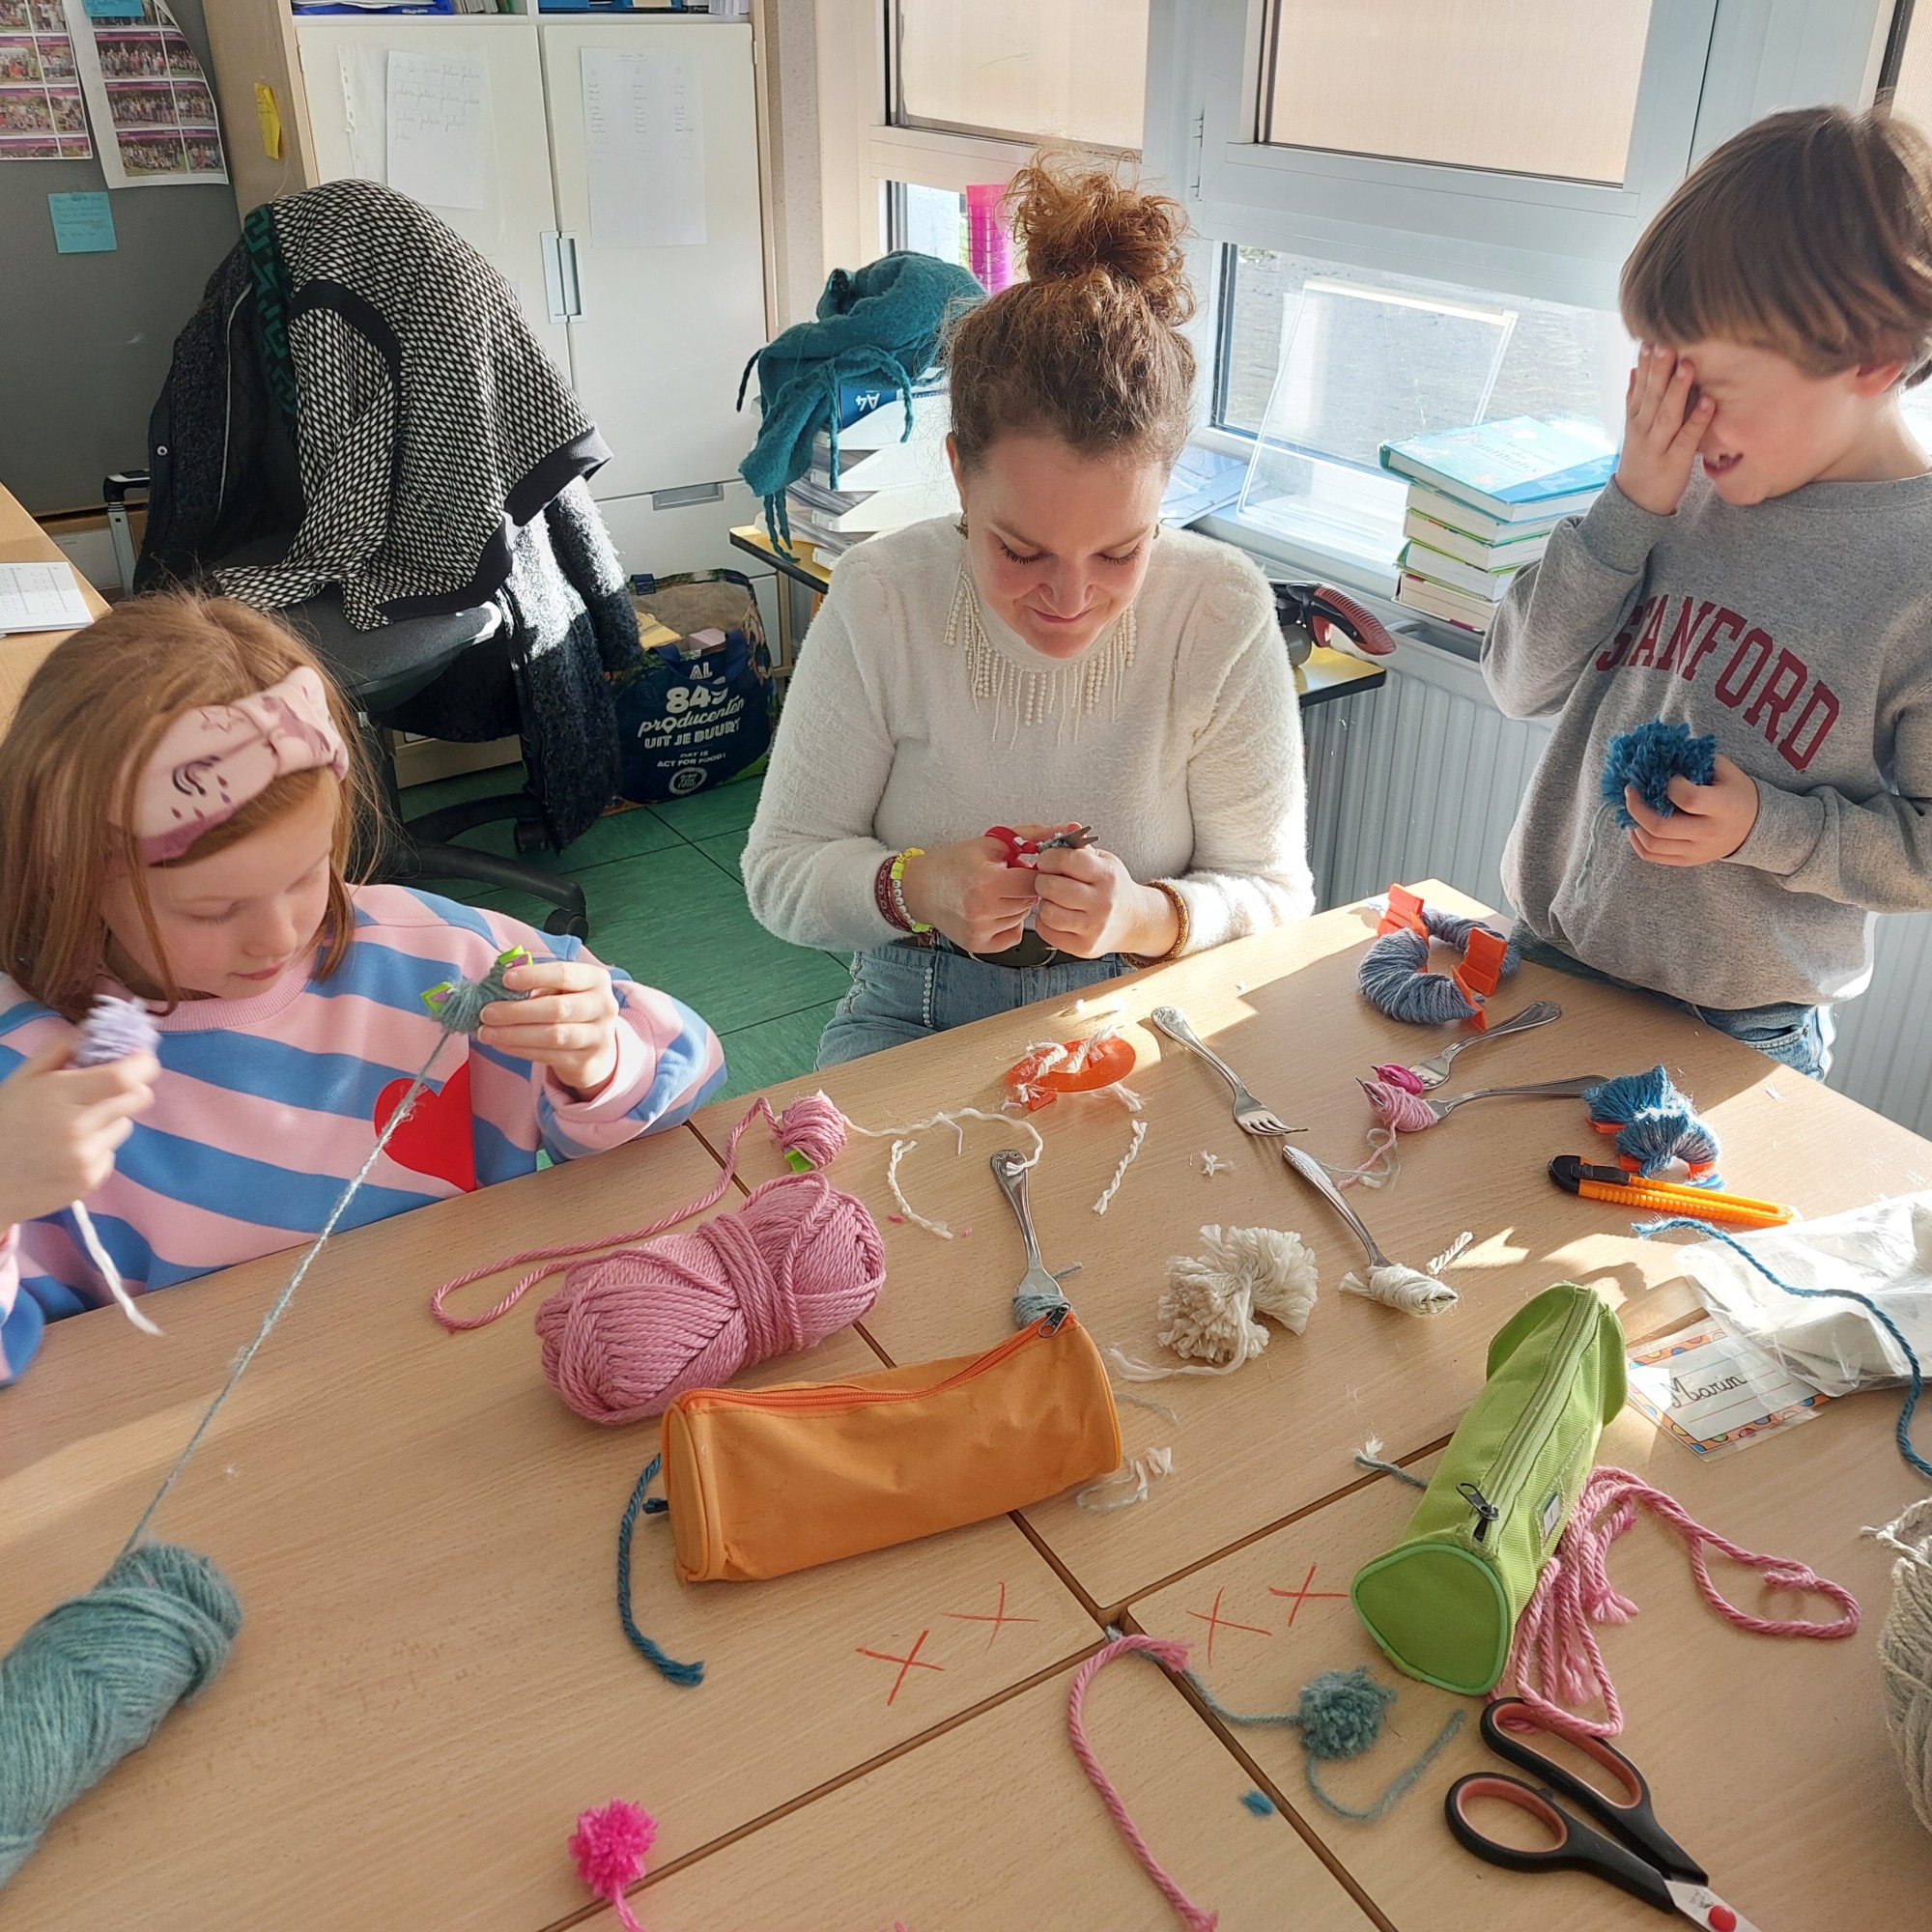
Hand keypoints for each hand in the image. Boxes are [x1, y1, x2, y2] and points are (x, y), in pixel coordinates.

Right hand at [0, 1034, 156, 1227]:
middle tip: (105, 1089)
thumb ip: (60, 1049)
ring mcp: (86, 1158)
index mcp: (59, 1096)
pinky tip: (67, 1152)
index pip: (124, 1078)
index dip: (142, 1064)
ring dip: (110, 1120)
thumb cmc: (1, 1123)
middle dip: (130, 1088)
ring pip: (124, 1125)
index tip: (139, 1058)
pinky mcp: (89, 1181)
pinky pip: (111, 1153)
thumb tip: (95, 1027)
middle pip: (138, 1098)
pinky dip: (97, 1148)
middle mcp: (78, 1128)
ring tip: (73, 1126)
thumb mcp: (22, 1079)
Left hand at [477, 959, 622, 1098]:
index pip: (564, 974)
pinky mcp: (585, 1062)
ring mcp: (597, 1037)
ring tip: (486, 1032)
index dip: (533, 976)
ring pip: (552, 1036)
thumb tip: (496, 985)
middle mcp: (603, 1007)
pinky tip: (500, 1044)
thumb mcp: (561, 989)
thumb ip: (536, 984)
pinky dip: (519, 1049)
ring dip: (513, 1034)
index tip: (504, 980)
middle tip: (487, 1013)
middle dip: (516, 1011)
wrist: (596, 1046)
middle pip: (557, 1009)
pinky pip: (547, 1056)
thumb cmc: (571, 1007)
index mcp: (596, 980)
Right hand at [899, 836, 1041, 953]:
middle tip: (1004, 879)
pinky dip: (1009, 922)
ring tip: (994, 893)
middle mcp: (983, 911)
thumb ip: (1031, 837)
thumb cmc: (953, 863)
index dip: (1033, 872)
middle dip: (1023, 888)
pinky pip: (1013, 934)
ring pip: (1023, 917)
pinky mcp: (979, 945)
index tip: (1025, 867)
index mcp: (986, 883)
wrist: (921, 888)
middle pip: (1030, 900)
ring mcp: (980, 931)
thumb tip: (1068, 831)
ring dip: (1016, 905)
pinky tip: (992, 910)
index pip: (1034, 882)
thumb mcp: (991, 843)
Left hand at [1032, 840, 1177, 958]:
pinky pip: (1047, 931)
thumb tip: (1070, 826)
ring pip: (1047, 911)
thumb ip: (1081, 847)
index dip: (1049, 857)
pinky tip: (1057, 915)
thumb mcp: (1104, 861)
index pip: (1066, 860)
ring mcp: (1094, 927)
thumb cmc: (1113, 887)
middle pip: (1051, 887)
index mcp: (1107, 876)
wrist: (1133, 921)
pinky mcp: (1083, 947)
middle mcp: (1103, 903)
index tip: (1047, 860)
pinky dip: (1045, 922)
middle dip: (1042, 880)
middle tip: (1047, 880)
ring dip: (1044, 903)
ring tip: (1054, 899)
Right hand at [1616, 343, 1714, 515]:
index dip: (1645, 363)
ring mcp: (1658, 446)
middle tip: (1667, 342)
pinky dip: (1697, 420)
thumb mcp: (1634, 429)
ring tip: (1688, 365)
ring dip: (1677, 390)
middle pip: (1651, 396)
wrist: (1636, 503)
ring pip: (1667, 414)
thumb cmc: (1643, 460)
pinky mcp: (1675, 461)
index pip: (1639, 386)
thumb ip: (1635, 400)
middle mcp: (1644, 429)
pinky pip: (1687, 438)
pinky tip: (1708, 403)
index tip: (1650, 337)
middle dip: (1659, 369)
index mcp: (1636, 419)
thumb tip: (1634, 369)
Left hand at [1624, 755, 1758, 865]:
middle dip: (1637, 806)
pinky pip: (1652, 856)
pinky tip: (1635, 826)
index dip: (1670, 785)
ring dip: (1634, 824)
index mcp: (1723, 807)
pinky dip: (1637, 841)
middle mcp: (1709, 833)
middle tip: (1631, 790)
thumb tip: (1661, 756)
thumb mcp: (1725, 771)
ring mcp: (1697, 850)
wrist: (1753, 826)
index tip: (1666, 776)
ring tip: (1632, 807)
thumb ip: (1696, 762)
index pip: (1688, 799)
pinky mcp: (1687, 860)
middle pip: (1661, 826)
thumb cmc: (1735, 792)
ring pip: (1653, 844)